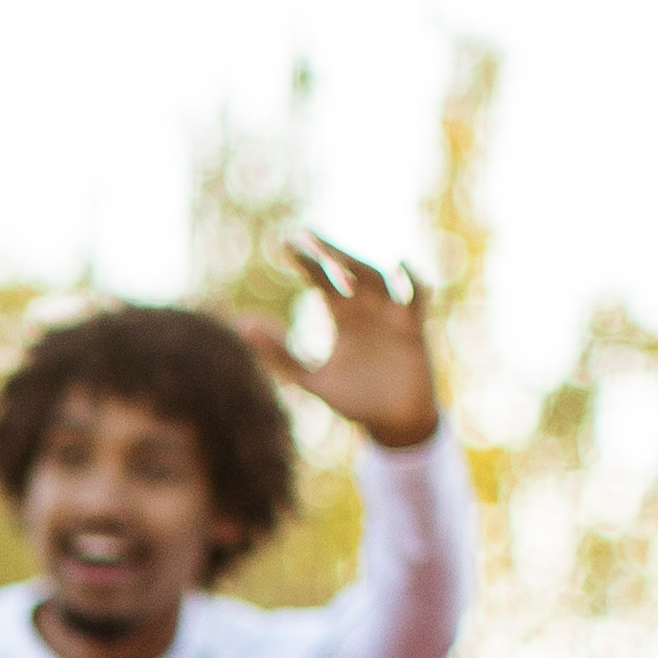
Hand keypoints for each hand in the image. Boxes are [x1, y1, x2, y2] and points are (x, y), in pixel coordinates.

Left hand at [242, 235, 437, 448]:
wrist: (391, 422)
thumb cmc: (354, 398)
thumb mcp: (311, 378)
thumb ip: (280, 354)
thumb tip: (242, 326)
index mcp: (343, 314)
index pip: (322, 279)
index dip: (307, 261)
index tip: (286, 243)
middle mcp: (367, 307)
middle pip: (349, 270)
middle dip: (331, 252)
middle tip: (309, 235)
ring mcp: (391, 315)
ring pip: (377, 279)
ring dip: (359, 265)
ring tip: (337, 255)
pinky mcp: (413, 328)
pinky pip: (416, 297)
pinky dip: (411, 280)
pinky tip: (399, 264)